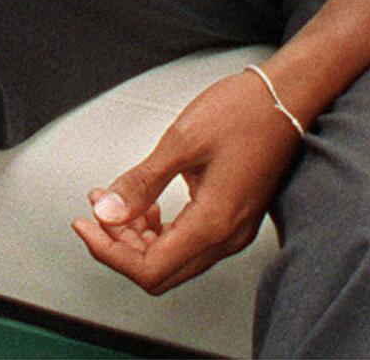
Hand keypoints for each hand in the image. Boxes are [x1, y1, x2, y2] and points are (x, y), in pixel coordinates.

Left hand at [72, 68, 302, 295]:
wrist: (285, 98)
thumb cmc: (241, 112)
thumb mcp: (181, 141)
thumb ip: (141, 182)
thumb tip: (107, 211)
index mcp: (213, 224)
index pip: (150, 268)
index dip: (109, 251)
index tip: (85, 225)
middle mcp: (226, 238)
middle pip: (161, 271)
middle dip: (120, 245)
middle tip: (96, 211)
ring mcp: (233, 231)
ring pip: (175, 259)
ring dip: (139, 237)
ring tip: (115, 202)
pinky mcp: (234, 219)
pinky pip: (190, 241)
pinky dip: (160, 229)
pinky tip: (148, 204)